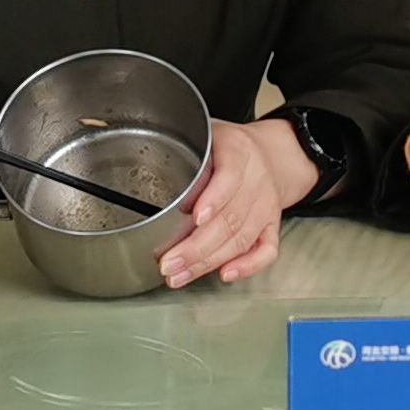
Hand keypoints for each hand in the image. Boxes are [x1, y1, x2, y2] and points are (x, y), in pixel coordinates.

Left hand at [161, 118, 317, 288]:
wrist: (271, 155)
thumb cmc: (228, 147)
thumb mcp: (206, 135)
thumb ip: (181, 151)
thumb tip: (137, 177)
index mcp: (238, 150)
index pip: (229, 176)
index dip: (213, 199)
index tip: (194, 217)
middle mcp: (257, 179)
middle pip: (230, 218)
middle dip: (196, 246)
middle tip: (169, 262)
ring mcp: (266, 205)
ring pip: (241, 239)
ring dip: (209, 261)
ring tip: (180, 274)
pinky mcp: (273, 225)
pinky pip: (267, 250)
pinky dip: (247, 266)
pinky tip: (225, 274)